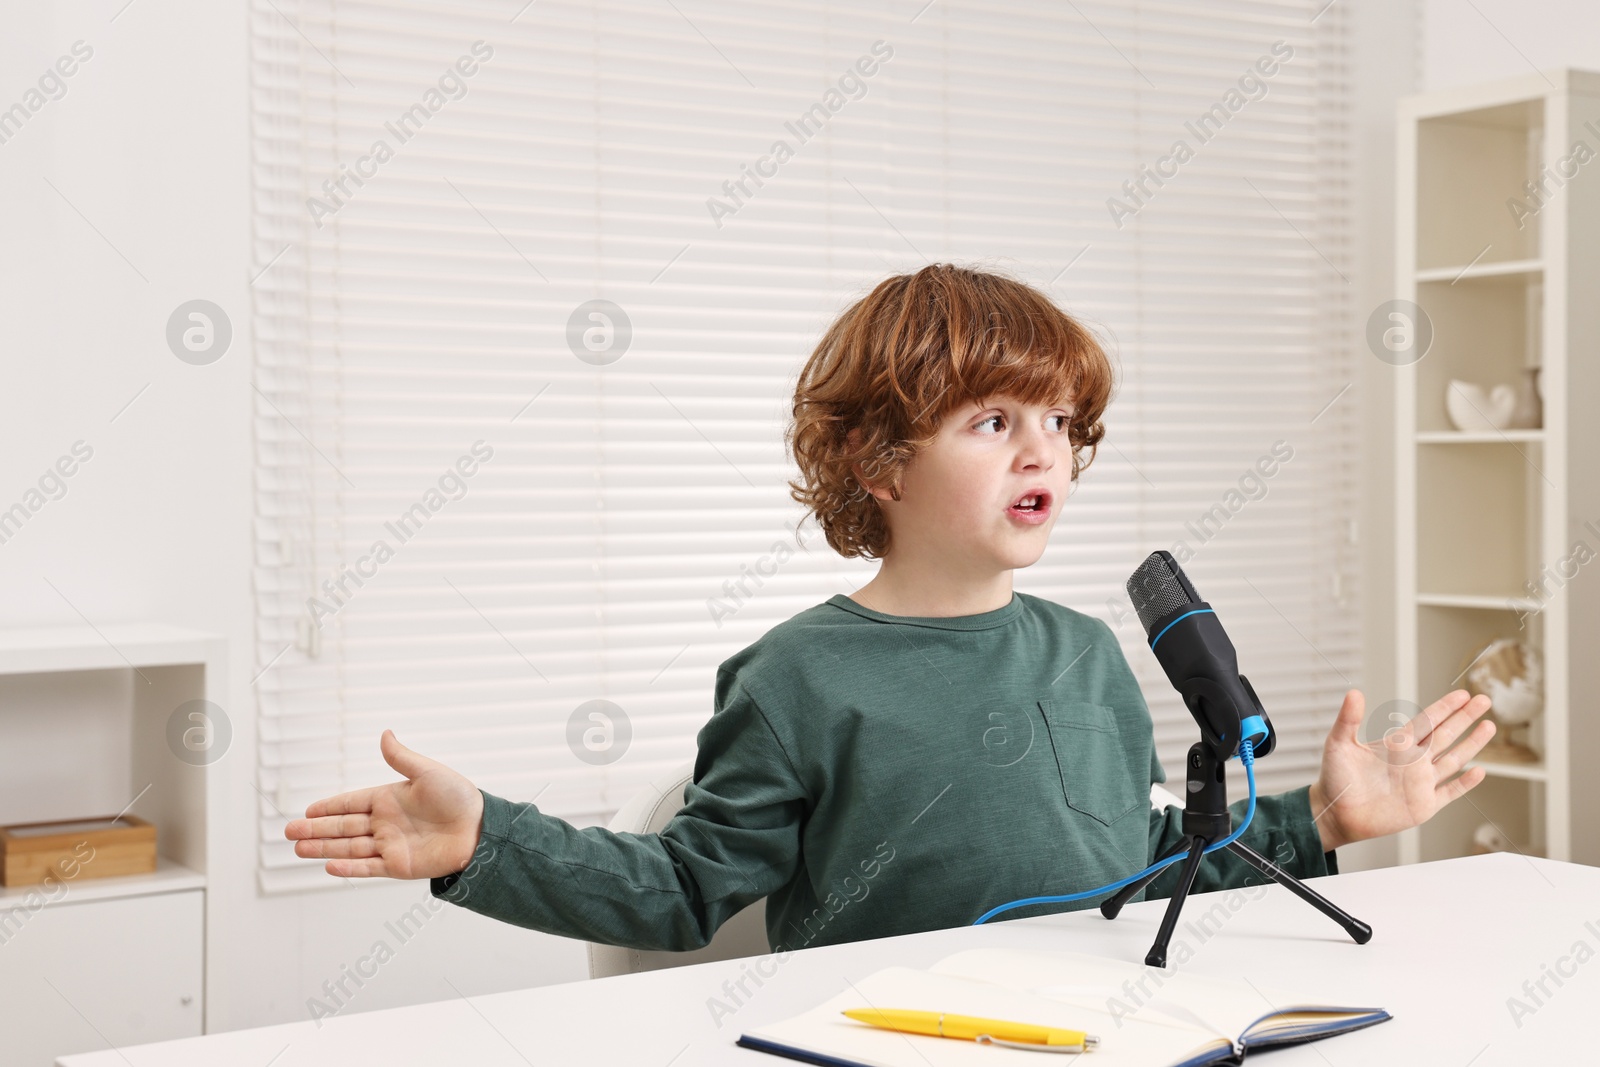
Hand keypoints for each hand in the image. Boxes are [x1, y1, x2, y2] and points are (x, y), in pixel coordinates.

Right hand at [284, 729, 484, 878]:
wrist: (480, 830)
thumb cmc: (459, 798)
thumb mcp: (427, 773)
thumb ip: (401, 758)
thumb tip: (385, 733)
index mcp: (389, 799)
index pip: (350, 803)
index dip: (328, 807)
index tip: (306, 810)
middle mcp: (385, 823)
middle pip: (343, 827)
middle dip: (316, 830)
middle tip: (289, 831)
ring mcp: (390, 845)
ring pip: (349, 847)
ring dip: (324, 848)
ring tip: (298, 849)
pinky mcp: (399, 866)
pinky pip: (368, 867)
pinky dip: (348, 867)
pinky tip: (328, 866)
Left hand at [1306, 688, 1495, 851]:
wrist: (1335, 812)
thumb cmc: (1334, 778)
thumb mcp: (1338, 744)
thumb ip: (1348, 719)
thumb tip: (1353, 692)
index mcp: (1396, 745)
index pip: (1427, 721)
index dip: (1445, 707)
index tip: (1463, 694)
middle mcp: (1413, 761)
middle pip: (1446, 735)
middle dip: (1465, 718)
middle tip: (1484, 700)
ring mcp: (1420, 783)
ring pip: (1453, 760)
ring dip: (1472, 744)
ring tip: (1489, 726)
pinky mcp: (1423, 806)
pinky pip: (1449, 792)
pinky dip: (1464, 783)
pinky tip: (1479, 771)